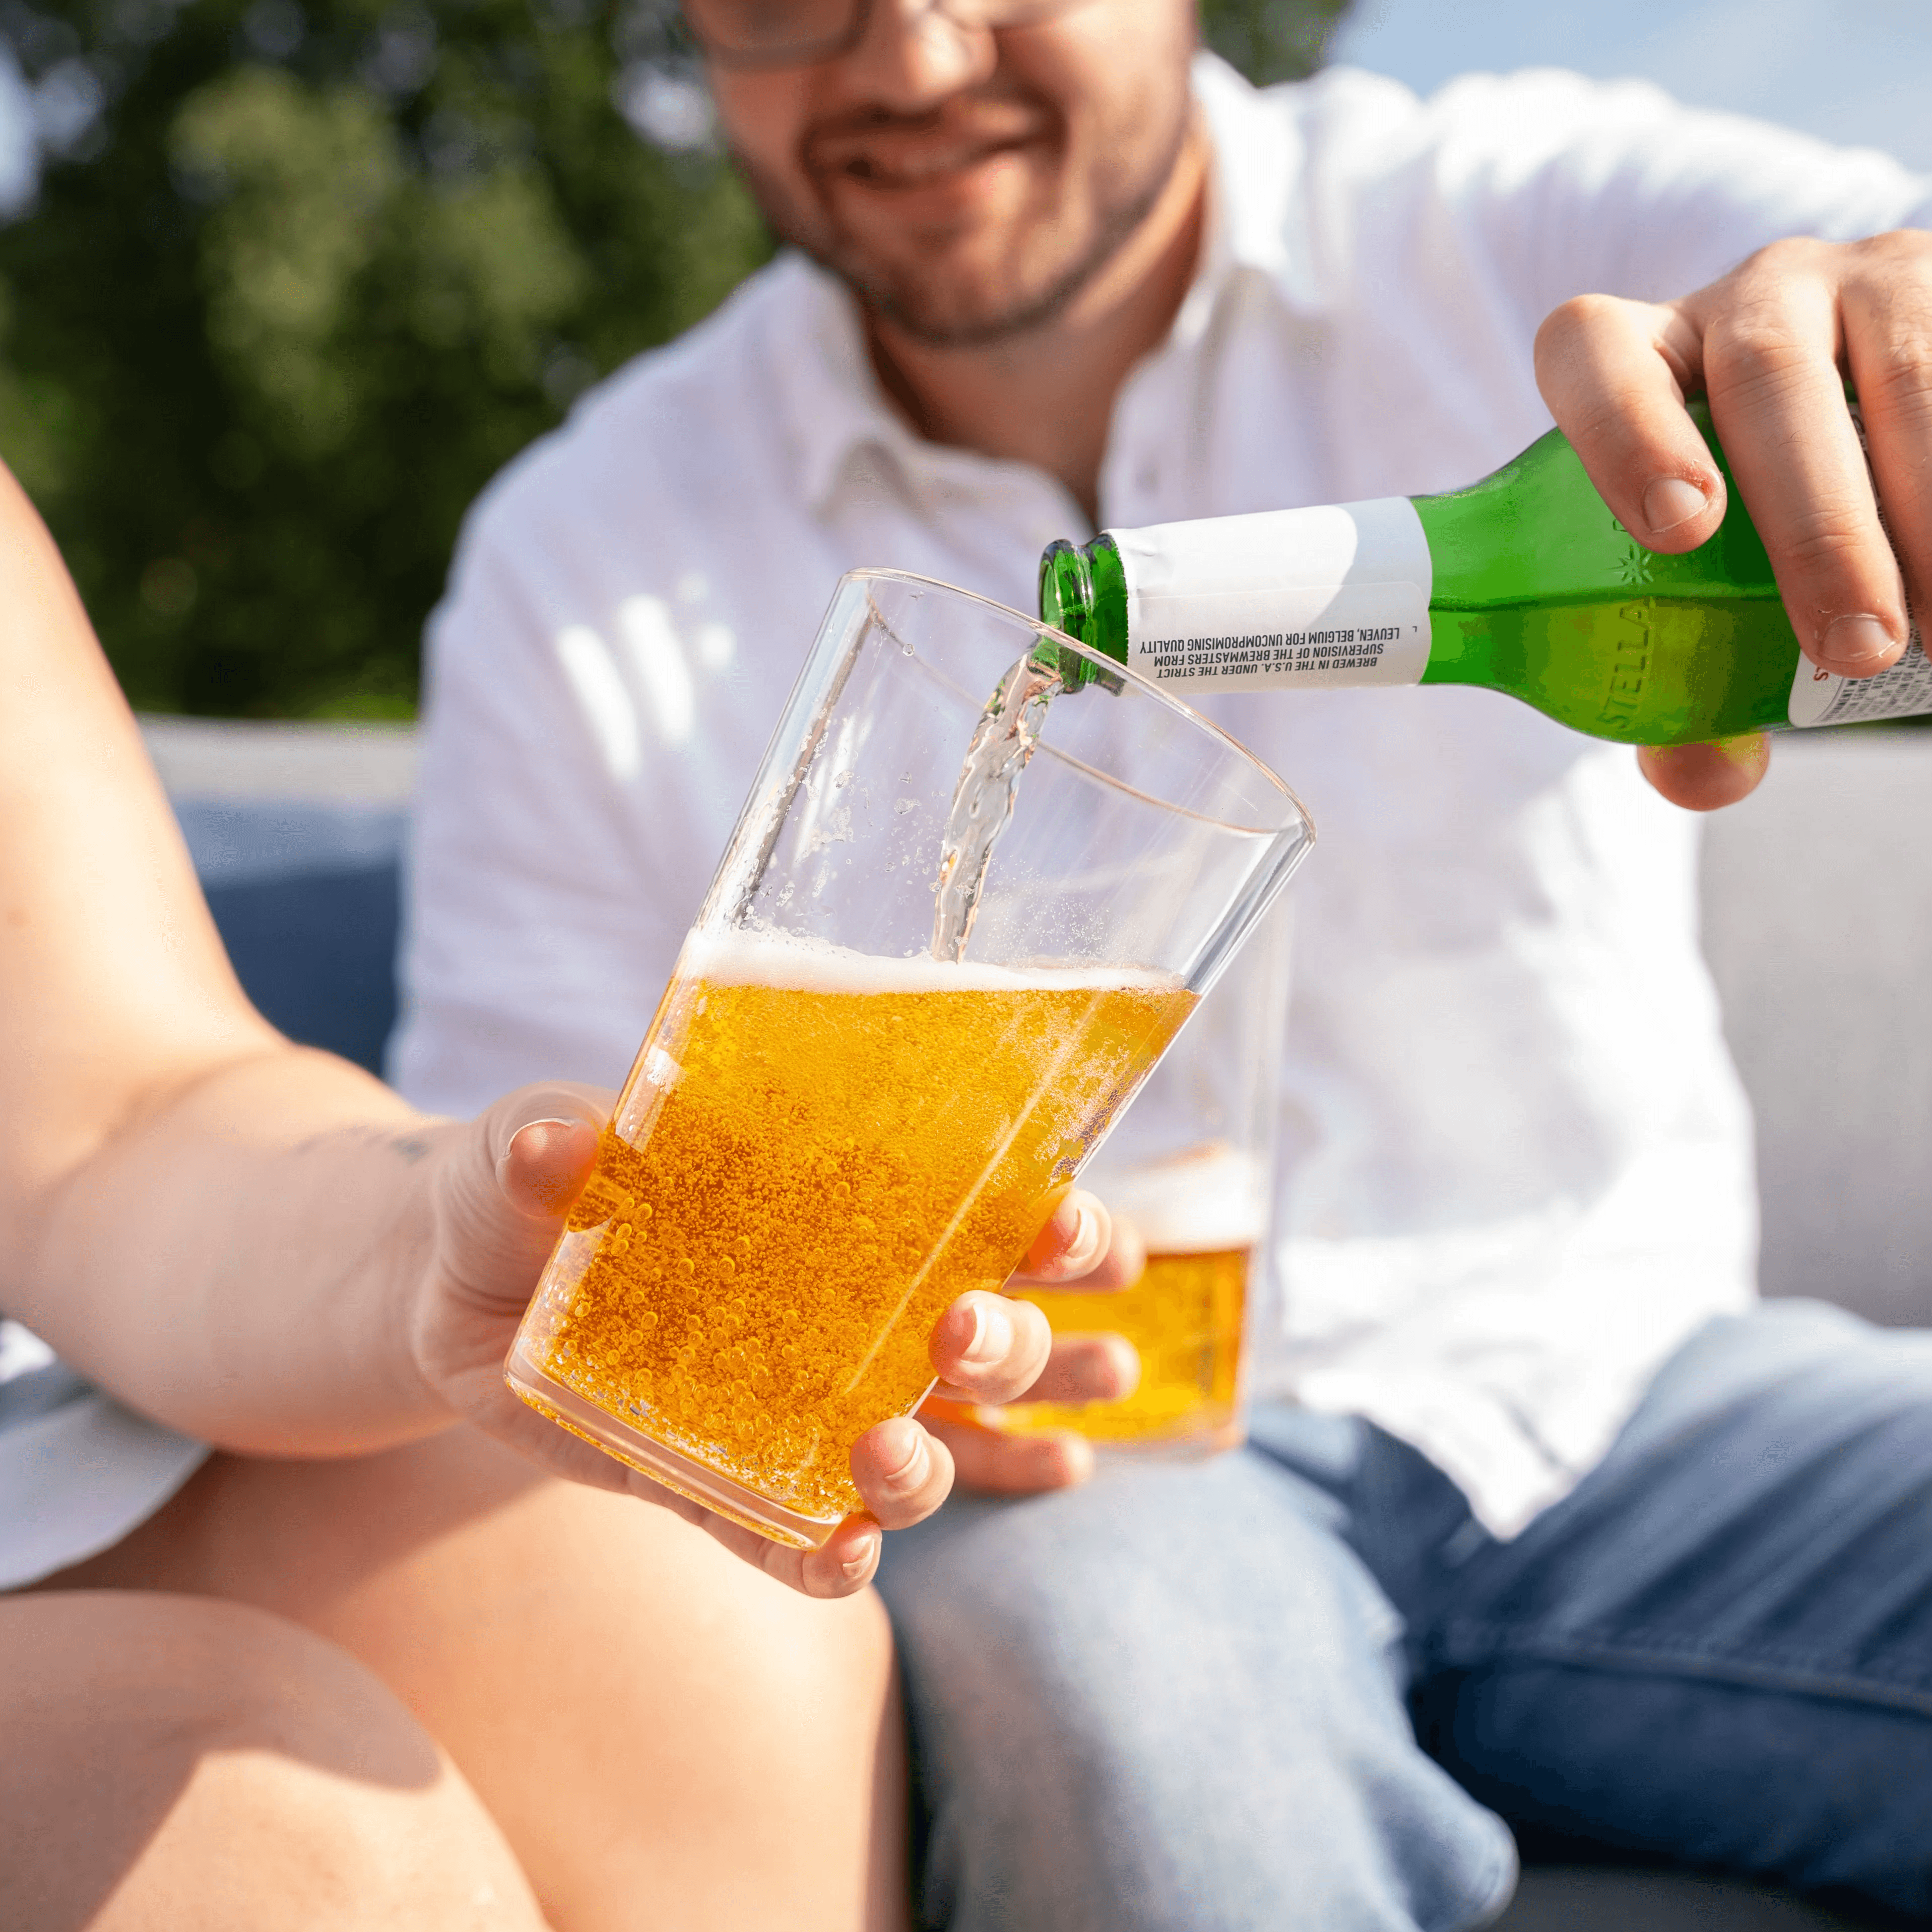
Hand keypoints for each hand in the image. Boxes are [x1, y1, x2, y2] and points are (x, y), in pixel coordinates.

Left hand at [406, 1084, 1136, 1597]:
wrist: (447, 1291)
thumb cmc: (518, 1191)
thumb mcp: (525, 1151)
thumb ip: (546, 1140)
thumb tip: (555, 1148)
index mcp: (846, 1208)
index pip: (991, 1213)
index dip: (1056, 1228)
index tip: (1068, 1228)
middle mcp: (850, 1313)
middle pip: (986, 1339)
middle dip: (1015, 1344)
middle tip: (968, 1331)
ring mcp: (796, 1407)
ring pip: (922, 1450)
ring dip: (941, 1463)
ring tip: (895, 1456)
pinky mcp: (723, 1485)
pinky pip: (797, 1536)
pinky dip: (830, 1556)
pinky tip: (849, 1554)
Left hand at [1535, 229, 1931, 809]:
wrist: (1887, 435)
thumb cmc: (1762, 530)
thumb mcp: (1711, 595)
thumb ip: (1688, 693)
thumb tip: (1699, 775)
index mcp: (1647, 359)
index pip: (1596, 357)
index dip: (1623, 433)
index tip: (1678, 532)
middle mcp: (1751, 299)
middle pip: (1765, 377)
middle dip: (1816, 522)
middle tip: (1853, 648)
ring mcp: (1868, 278)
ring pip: (1904, 368)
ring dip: (1926, 509)